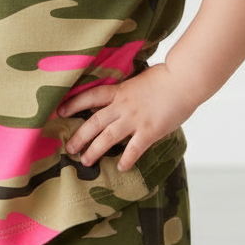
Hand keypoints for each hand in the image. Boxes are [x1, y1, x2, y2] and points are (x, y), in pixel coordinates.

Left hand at [58, 63, 195, 171]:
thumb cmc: (166, 77)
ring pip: (107, 137)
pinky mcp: (149, 131)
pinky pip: (134, 149)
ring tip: (85, 161)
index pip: (91, 96)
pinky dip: (126, 159)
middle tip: (69, 148)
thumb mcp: (140, 80)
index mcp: (120, 91)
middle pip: (94, 121)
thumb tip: (123, 97)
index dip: (74, 103)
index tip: (60, 111)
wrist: (184, 80)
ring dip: (94, 150)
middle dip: (79, 136)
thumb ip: (129, 92)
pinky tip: (121, 166)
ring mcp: (135, 119)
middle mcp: (123, 105)